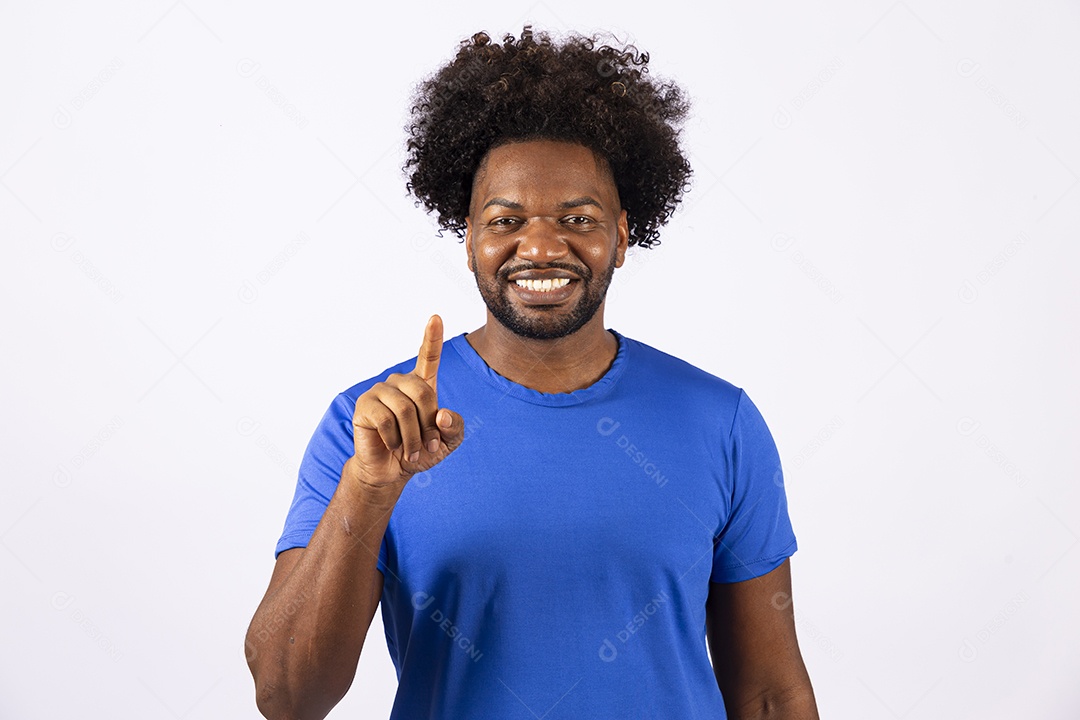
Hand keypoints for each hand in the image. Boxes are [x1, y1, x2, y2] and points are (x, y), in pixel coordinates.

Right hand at [349, 315, 464, 489]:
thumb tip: (442, 414)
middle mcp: (400, 383)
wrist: (392, 470)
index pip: (428, 356)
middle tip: (427, 446)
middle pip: (423, 393)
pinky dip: (394, 439)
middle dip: (429, 425)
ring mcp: (380, 391)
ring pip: (404, 409)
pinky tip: (392, 445)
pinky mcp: (364, 405)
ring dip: (413, 437)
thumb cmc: (420, 451)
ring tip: (411, 451)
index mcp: (421, 385)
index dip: (432, 337)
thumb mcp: (448, 442)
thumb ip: (454, 428)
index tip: (435, 317)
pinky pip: (386, 420)